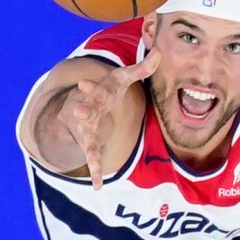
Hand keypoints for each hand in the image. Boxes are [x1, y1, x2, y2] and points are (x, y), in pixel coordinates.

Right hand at [55, 52, 158, 188]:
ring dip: (88, 148)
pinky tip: (98, 186)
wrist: (78, 104)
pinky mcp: (88, 142)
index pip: (94, 89)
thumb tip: (161, 53)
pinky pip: (92, 158)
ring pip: (86, 139)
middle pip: (84, 111)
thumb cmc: (104, 91)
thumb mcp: (121, 78)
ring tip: (91, 161)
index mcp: (96, 94)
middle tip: (78, 111)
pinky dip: (95, 172)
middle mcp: (87, 111)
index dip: (90, 87)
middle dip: (82, 111)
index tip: (83, 83)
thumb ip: (141, 68)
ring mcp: (86, 129)